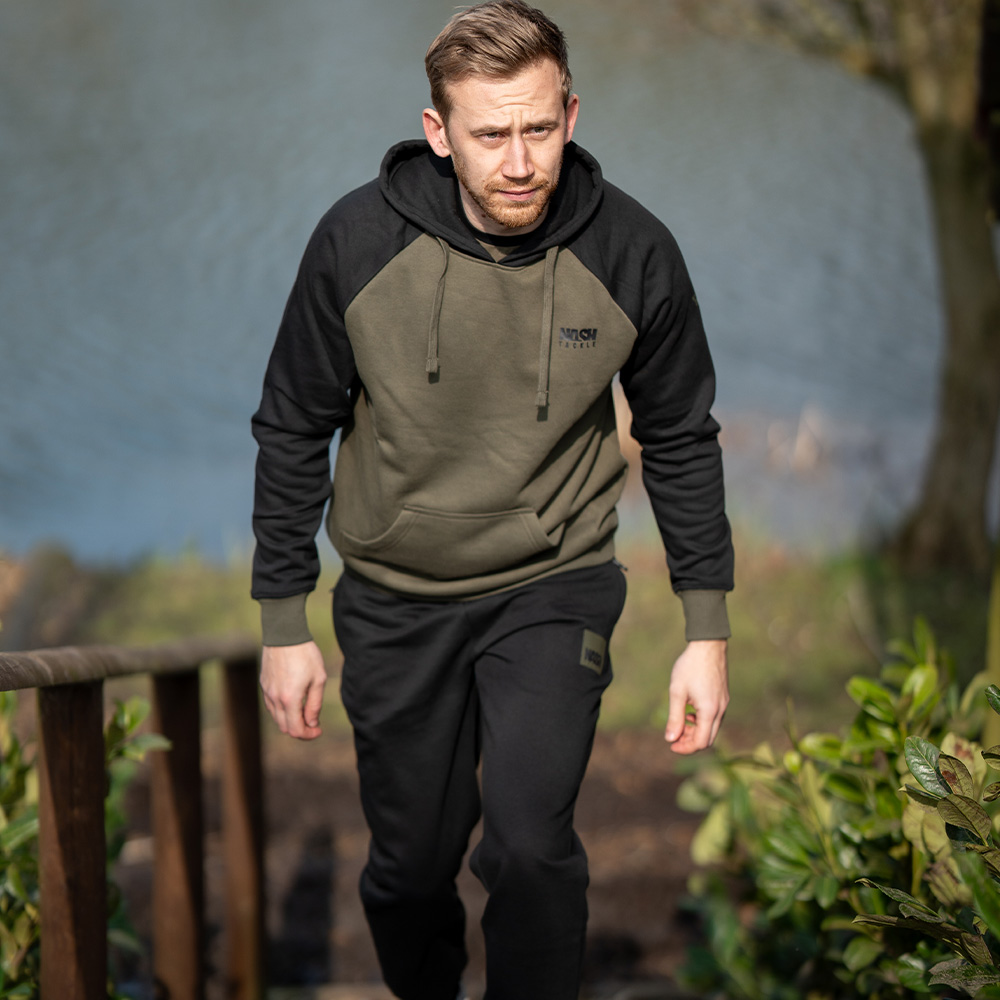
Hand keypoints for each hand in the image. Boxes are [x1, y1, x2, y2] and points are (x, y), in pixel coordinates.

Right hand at [259, 641, 327, 739]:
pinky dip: (282, 710)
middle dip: (300, 730)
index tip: (319, 729)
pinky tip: (294, 701)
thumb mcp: (318, 679)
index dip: (308, 735)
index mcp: (290, 699)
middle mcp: (275, 699)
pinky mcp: (263, 685)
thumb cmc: (306, 654)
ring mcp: (267, 692)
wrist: (285, 634)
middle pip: (285, 727)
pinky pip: (271, 706)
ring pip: (277, 718)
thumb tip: (312, 723)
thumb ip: (314, 704)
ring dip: (291, 721)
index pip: (296, 730)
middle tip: (314, 723)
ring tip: (305, 711)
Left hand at [664, 639, 728, 753]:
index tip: (671, 744)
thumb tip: (670, 738)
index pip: (700, 742)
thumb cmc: (690, 666)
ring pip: (712, 729)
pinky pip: (715, 718)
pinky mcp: (724, 697)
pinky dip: (702, 721)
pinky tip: (690, 712)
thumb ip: (675, 717)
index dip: (685, 748)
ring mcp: (724, 704)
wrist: (708, 645)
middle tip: (674, 737)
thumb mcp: (677, 691)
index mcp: (709, 711)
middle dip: (691, 742)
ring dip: (696, 731)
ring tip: (680, 723)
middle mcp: (720, 710)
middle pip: (708, 739)